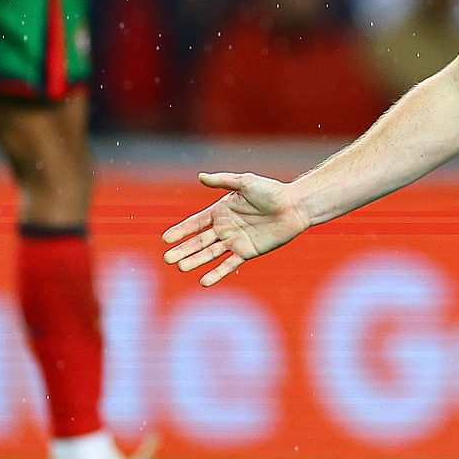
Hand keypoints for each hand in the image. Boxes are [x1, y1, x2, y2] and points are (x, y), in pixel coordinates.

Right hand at [160, 171, 307, 286]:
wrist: (293, 206)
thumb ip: (223, 181)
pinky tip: (204, 281)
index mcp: (221, 211)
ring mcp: (235, 241)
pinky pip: (229, 264)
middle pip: (199, 241)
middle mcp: (225, 227)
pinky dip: (217, 273)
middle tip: (167, 258)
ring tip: (181, 268)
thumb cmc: (271, 191)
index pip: (195, 223)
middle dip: (183, 249)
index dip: (181, 230)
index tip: (165, 239)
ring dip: (196, 261)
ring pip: (210, 254)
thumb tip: (201, 176)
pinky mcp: (247, 252)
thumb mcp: (245, 182)